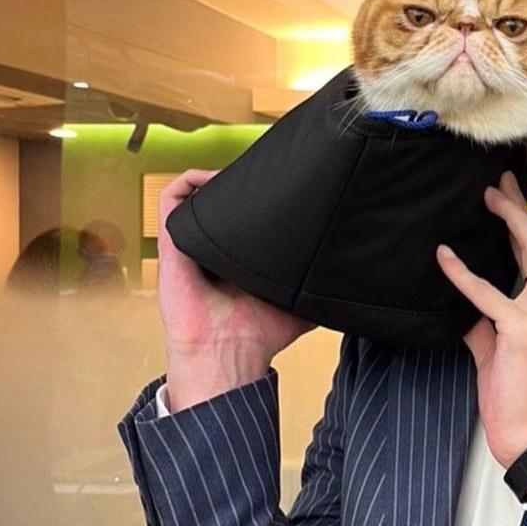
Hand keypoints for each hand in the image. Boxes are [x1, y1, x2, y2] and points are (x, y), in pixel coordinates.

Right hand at [158, 169, 313, 411]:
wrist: (228, 352)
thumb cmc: (260, 334)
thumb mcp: (303, 306)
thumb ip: (323, 289)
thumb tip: (355, 277)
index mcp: (240, 259)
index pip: (247, 220)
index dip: (263, 200)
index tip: (285, 185)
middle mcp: (216, 249)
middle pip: (222, 204)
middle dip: (240, 184)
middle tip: (266, 174)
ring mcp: (193, 244)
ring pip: (197, 197)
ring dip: (216, 179)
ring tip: (240, 173)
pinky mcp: (173, 242)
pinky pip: (171, 199)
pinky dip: (189, 181)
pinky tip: (214, 178)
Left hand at [437, 170, 526, 472]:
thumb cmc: (521, 402)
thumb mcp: (502, 355)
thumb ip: (486, 326)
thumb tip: (463, 309)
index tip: (511, 200)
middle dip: (522, 208)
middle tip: (500, 182)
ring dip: (510, 219)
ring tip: (487, 197)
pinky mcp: (522, 330)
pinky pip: (489, 294)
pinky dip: (464, 273)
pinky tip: (444, 257)